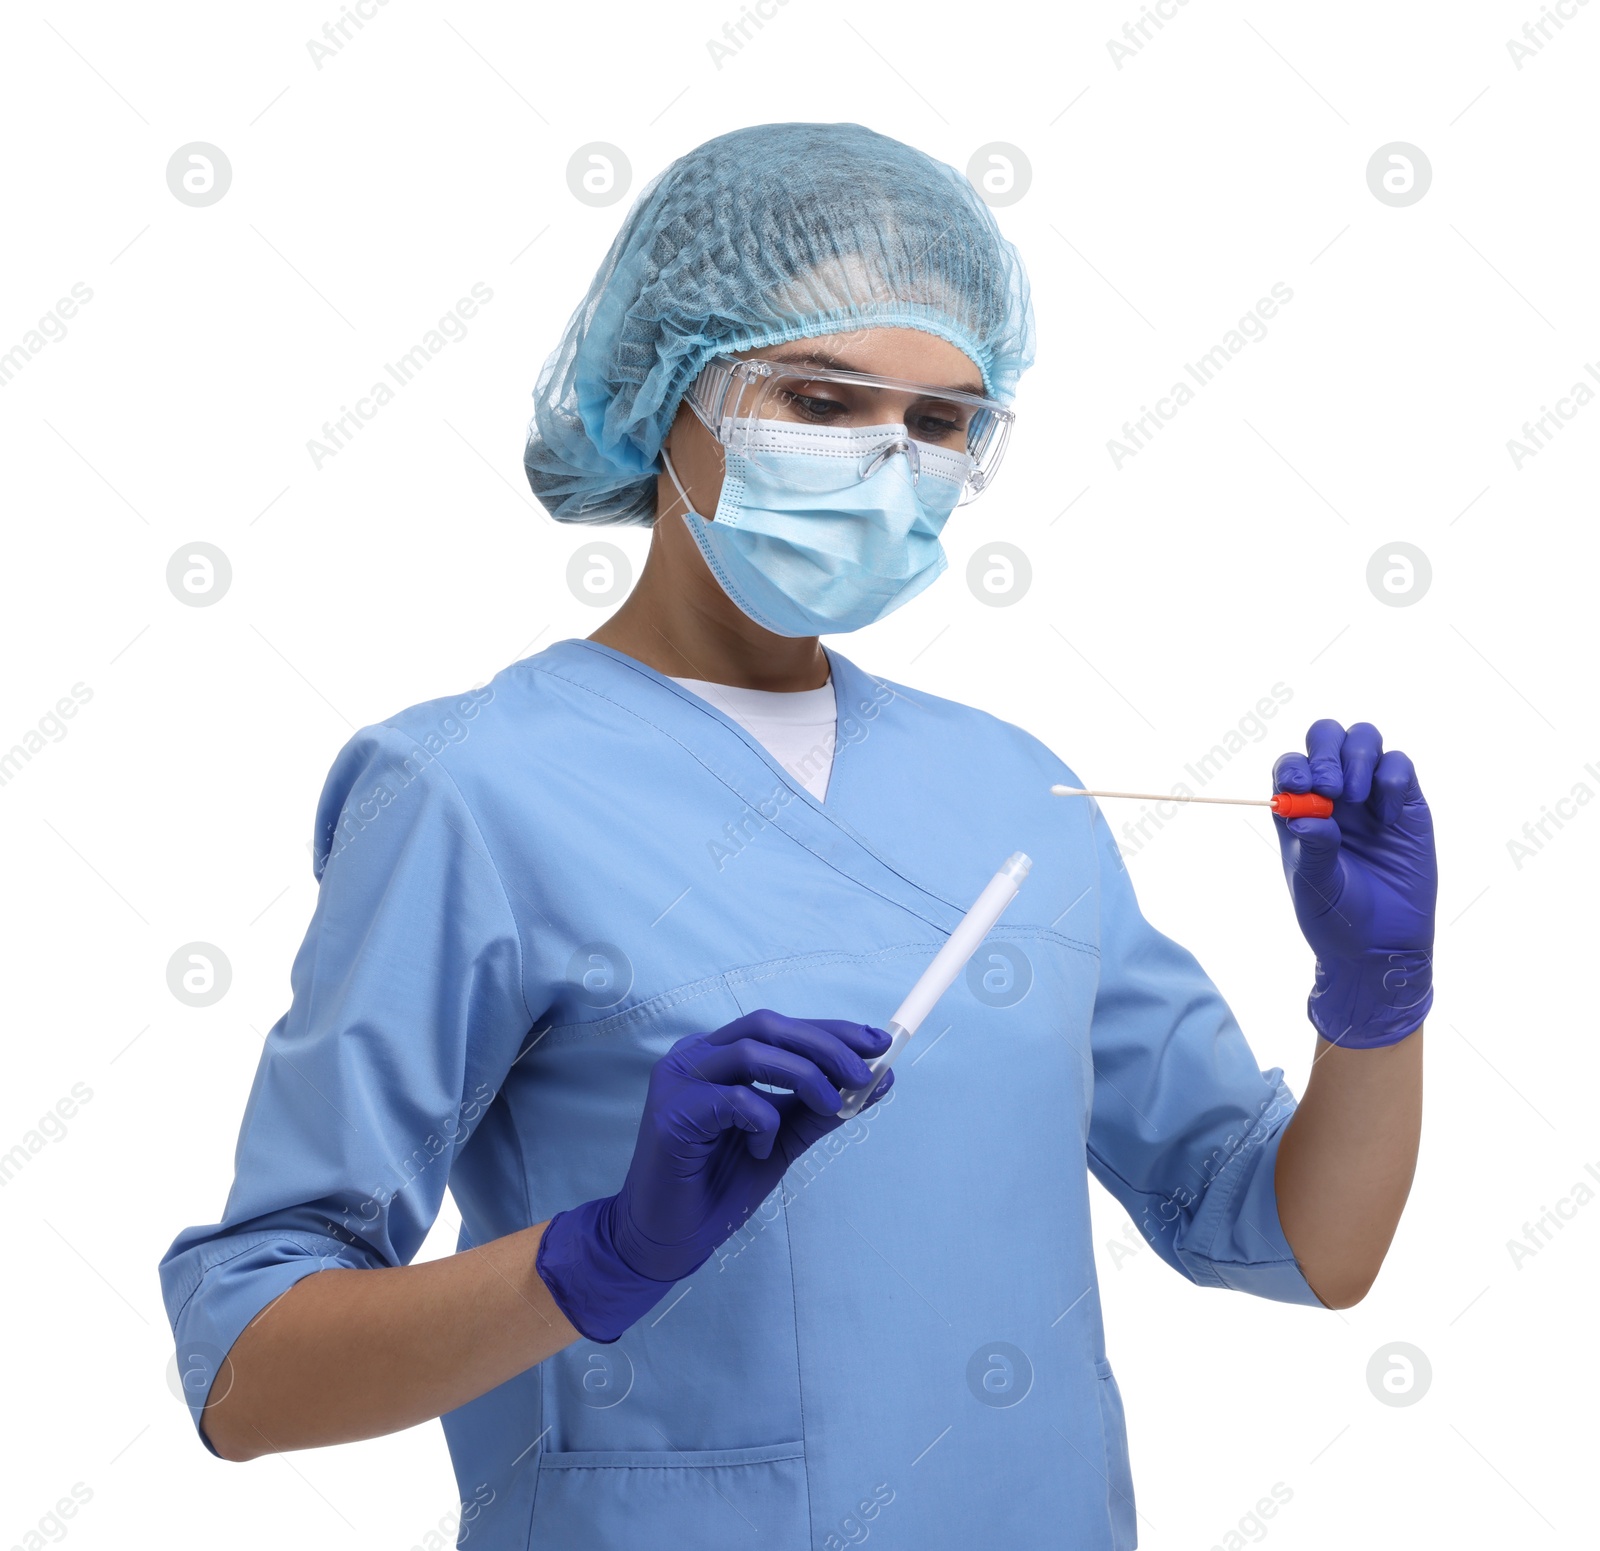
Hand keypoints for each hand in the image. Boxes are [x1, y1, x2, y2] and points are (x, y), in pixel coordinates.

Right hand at [536, 1011, 891, 1340]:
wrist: (669, 1236)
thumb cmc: (720, 1184)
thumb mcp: (781, 1140)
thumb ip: (820, 1110)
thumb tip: (878, 1081)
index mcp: (719, 1054)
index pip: (781, 1026)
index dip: (832, 1029)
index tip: (879, 1043)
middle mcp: (695, 1055)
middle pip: (767, 1025)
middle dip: (825, 1044)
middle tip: (864, 1073)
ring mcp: (678, 1079)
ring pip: (753, 1051)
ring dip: (805, 1075)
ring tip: (830, 1106)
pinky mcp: (672, 1112)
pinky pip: (734, 1099)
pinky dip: (762, 1121)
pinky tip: (761, 1150)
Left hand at [1271, 720, 1435, 1048]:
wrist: (1380, 945)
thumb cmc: (1334, 917)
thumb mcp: (1314, 886)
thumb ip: (1313, 849)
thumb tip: (1305, 817)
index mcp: (1298, 809)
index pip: (1290, 765)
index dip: (1294, 766)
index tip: (1302, 787)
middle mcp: (1332, 794)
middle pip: (1325, 737)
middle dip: (1326, 750)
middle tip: (1331, 787)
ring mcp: (1370, 795)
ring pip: (1363, 739)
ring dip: (1357, 756)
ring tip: (1355, 798)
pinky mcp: (1406, 804)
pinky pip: (1400, 766)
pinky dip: (1392, 778)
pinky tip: (1386, 817)